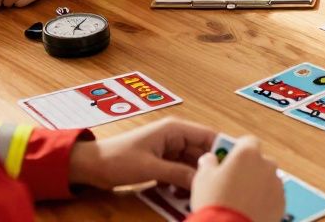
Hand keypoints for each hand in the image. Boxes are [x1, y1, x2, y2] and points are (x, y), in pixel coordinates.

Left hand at [68, 117, 216, 189]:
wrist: (90, 165)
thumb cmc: (118, 159)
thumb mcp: (151, 168)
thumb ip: (179, 173)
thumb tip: (203, 182)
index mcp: (174, 129)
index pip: (208, 136)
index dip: (222, 149)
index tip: (233, 167)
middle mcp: (175, 136)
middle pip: (202, 152)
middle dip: (208, 169)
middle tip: (215, 187)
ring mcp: (168, 149)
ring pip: (192, 164)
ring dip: (194, 178)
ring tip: (197, 194)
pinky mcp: (162, 161)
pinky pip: (180, 171)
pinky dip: (183, 182)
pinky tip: (182, 195)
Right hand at [191, 135, 283, 221]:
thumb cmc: (216, 203)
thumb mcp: (203, 179)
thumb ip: (208, 163)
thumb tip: (210, 159)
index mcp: (247, 153)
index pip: (247, 141)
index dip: (238, 149)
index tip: (231, 158)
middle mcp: (266, 164)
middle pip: (259, 160)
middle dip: (249, 169)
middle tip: (234, 182)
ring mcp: (276, 184)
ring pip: (267, 178)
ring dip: (258, 184)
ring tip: (241, 200)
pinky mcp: (281, 202)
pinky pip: (273, 196)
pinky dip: (265, 200)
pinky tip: (250, 209)